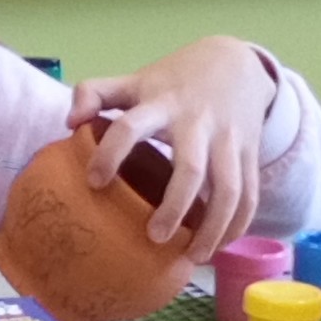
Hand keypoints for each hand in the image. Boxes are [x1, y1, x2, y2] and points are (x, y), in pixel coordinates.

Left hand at [69, 35, 276, 260]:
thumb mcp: (132, 80)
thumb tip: (69, 123)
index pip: (131, 127)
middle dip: (174, 206)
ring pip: (231, 189)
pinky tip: (219, 247)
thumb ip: (93, 93)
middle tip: (154, 236)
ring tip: (192, 257)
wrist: (235, 63)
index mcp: (161, 105)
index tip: (94, 183)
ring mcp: (229, 141)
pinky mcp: (250, 155)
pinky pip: (251, 195)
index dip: (110, 153)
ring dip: (214, 226)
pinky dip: (238, 224)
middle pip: (191, 170)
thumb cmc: (171, 81)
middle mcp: (198, 124)